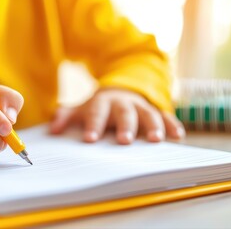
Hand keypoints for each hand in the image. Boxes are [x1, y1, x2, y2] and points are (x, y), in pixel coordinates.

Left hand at [49, 88, 184, 143]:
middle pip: (124, 113)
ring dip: (152, 126)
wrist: (120, 89)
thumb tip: (53, 130)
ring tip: (155, 140)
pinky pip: (166, 116)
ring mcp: (140, 106)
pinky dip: (172, 125)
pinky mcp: (155, 110)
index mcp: (102, 103)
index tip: (89, 139)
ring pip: (148, 113)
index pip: (96, 114)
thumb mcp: (80, 108)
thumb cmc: (98, 106)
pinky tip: (177, 136)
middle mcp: (122, 103)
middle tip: (123, 141)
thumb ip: (65, 116)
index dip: (93, 126)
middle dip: (125, 126)